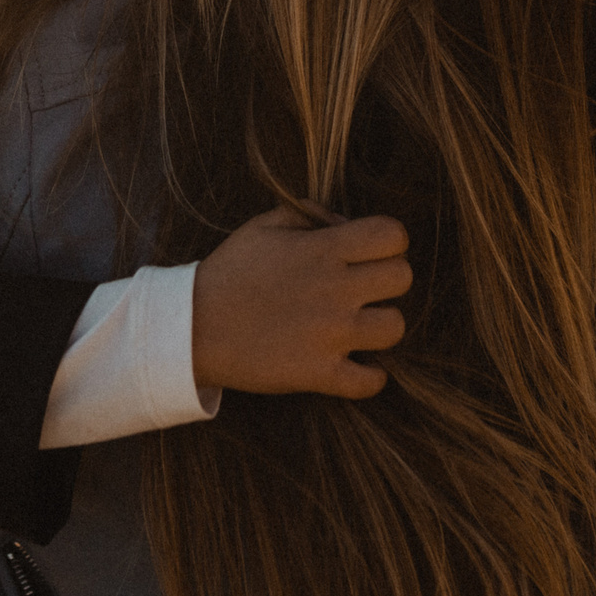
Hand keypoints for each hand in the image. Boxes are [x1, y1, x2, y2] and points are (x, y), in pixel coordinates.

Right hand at [192, 208, 409, 399]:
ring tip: (359, 327)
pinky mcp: (318, 373)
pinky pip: (371, 382)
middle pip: (403, 278)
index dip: (390, 242)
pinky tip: (355, 365)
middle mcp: (333, 289)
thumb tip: (346, 223)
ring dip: (381, 327)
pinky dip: (369, 376)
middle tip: (365, 289)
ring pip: (395, 328)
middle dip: (389, 281)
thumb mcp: (264, 226)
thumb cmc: (231, 272)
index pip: (393, 234)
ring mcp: (329, 334)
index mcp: (322, 249)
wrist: (192, 327)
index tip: (371, 253)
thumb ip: (310, 213)